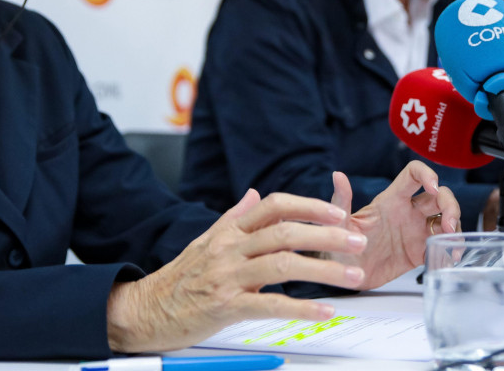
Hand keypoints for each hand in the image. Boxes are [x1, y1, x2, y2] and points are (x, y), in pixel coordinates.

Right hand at [106, 189, 367, 352]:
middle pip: (285, 232)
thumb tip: (253, 193)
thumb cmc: (180, 277)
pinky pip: (270, 304)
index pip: (275, 206)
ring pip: (283, 265)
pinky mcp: (226, 306)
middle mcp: (230, 247)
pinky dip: (301, 307)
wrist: (145, 308)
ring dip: (324, 271)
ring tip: (352, 277)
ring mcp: (228, 276)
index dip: (310, 207)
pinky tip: (324, 311)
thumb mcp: (206, 239)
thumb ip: (234, 216)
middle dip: (327, 236)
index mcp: (230, 230)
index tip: (338, 216)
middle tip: (357, 242)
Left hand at [327, 160, 460, 289]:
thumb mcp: (340, 224)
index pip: (413, 175)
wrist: (345, 276)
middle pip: (439, 196)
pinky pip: (443, 245)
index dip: (427, 174)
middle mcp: (407, 212)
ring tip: (452, 245)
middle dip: (450, 205)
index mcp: (391, 200)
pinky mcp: (420, 251)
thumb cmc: (340, 246)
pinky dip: (452, 248)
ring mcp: (416, 231)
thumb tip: (337, 175)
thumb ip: (341, 200)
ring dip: (455, 226)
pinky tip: (451, 257)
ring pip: (446, 218)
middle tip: (449, 226)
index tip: (434, 187)